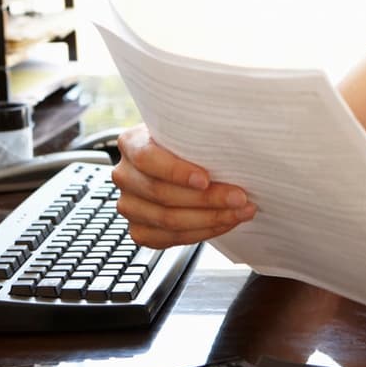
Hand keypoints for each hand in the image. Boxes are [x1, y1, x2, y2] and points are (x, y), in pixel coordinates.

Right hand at [111, 124, 256, 247]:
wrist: (177, 161)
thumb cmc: (185, 143)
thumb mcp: (188, 128)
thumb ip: (198, 132)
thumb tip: (236, 137)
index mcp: (131, 143)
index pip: (147, 159)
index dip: (176, 172)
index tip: (206, 179)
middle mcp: (125, 175)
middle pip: (162, 194)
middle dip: (207, 199)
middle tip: (239, 197)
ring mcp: (129, 206)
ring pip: (169, 220)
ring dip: (211, 218)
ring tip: (240, 211)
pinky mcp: (139, 230)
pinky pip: (172, 238)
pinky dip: (203, 232)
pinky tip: (224, 222)